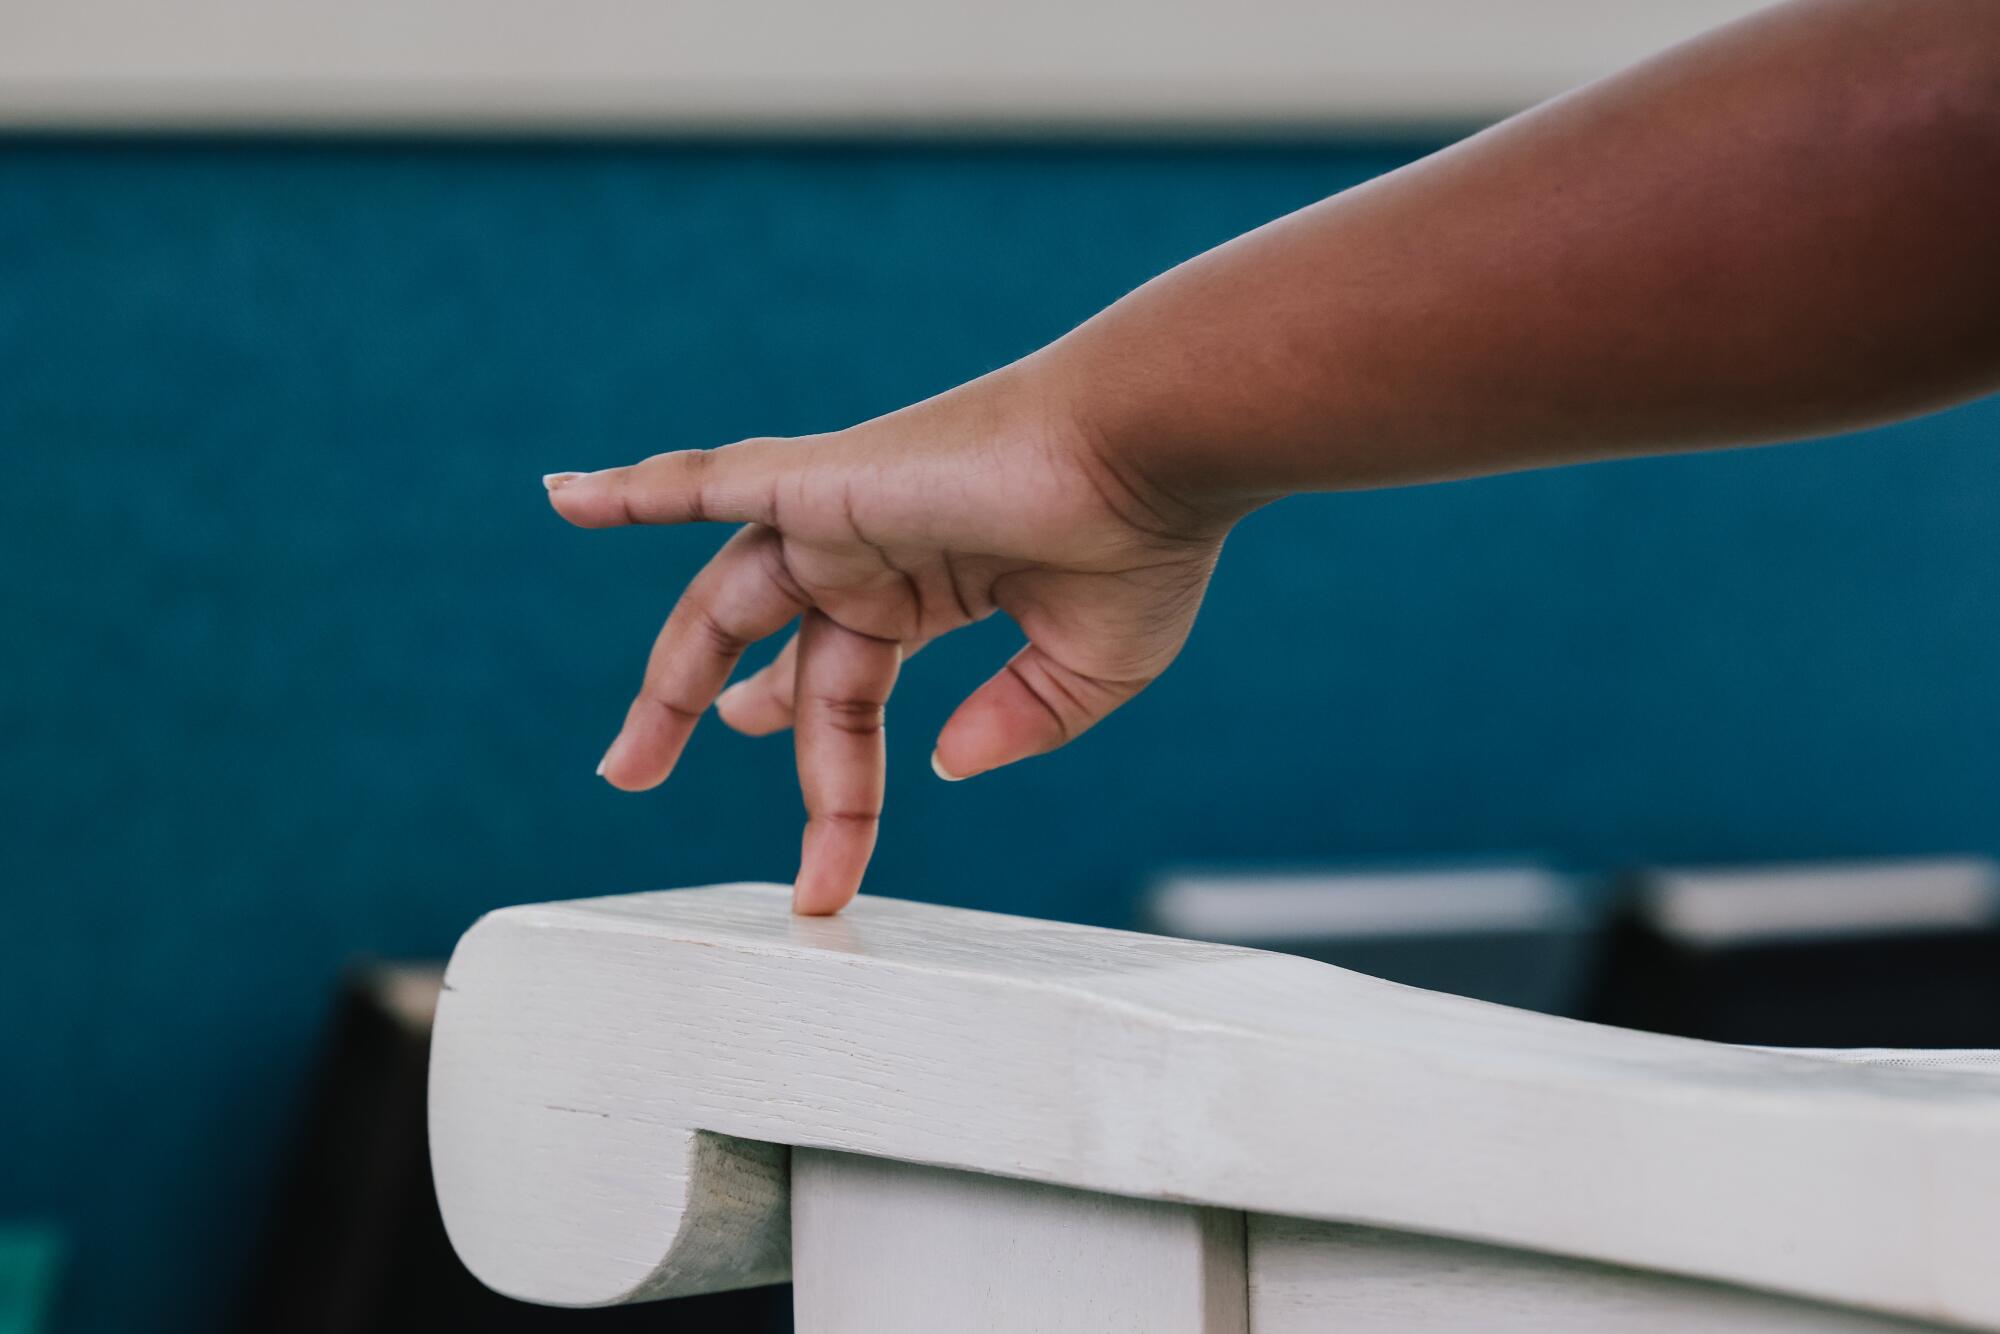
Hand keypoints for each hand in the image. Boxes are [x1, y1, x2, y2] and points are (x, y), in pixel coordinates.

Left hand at [544, 364, 1229, 914]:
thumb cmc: (1141, 545)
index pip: (854, 701)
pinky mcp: (820, 482)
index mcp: (931, 592)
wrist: (1153, 452)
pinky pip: (703, 484)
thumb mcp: (1085, 670)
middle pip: (770, 657)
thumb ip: (1013, 723)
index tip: (827, 877)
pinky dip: (634, 489)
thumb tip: (942, 767)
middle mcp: (874, 556)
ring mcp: (840, 518)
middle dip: (707, 720)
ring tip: (621, 769)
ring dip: (666, 683)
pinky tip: (565, 497)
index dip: (841, 794)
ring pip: (721, 604)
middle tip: (638, 778)